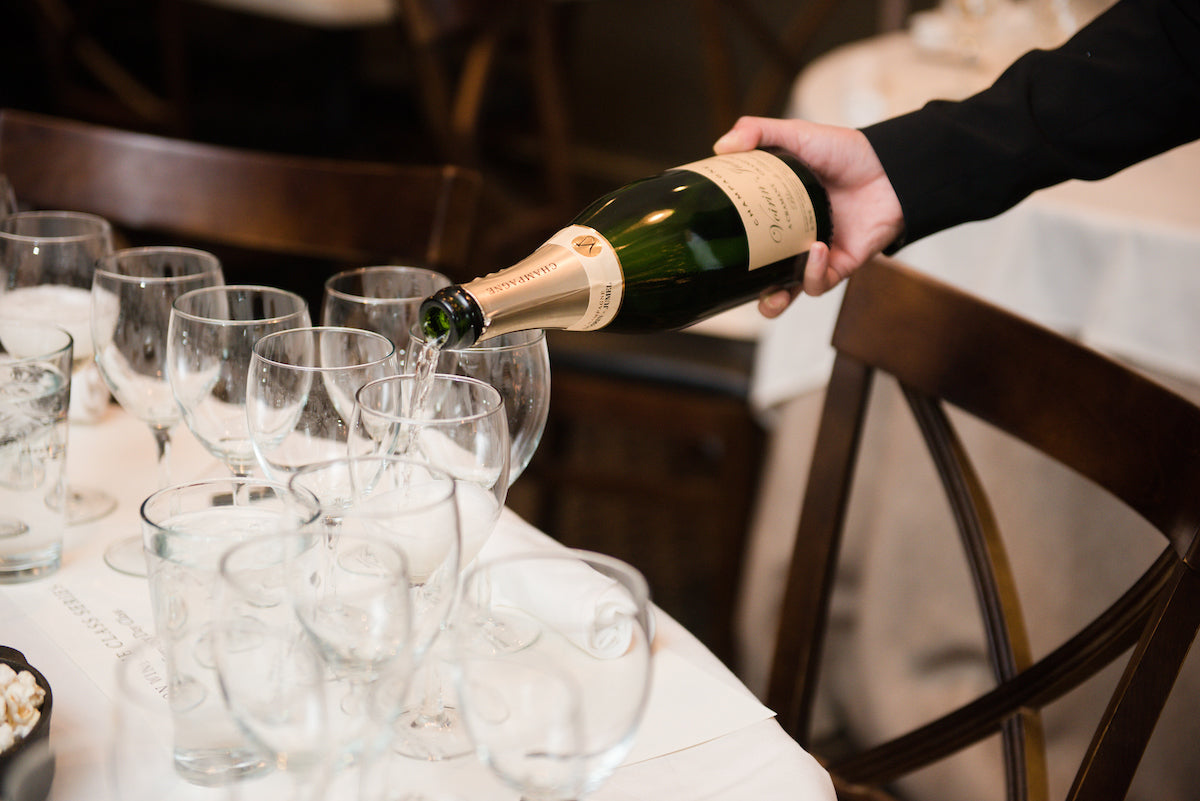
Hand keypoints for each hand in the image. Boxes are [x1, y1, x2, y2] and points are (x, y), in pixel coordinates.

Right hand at [714, 116, 903, 314]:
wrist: (892, 166)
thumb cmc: (847, 153)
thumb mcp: (797, 135)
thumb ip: (759, 133)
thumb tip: (720, 145)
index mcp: (777, 213)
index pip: (744, 236)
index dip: (726, 246)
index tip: (708, 244)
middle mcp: (792, 238)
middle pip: (761, 274)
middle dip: (744, 291)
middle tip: (731, 288)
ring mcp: (815, 255)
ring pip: (788, 291)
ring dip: (776, 300)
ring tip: (771, 294)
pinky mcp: (840, 265)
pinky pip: (819, 282)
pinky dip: (813, 272)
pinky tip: (815, 249)